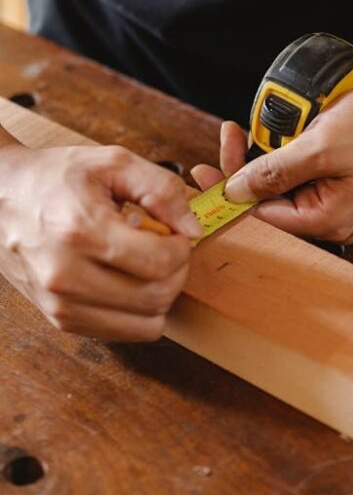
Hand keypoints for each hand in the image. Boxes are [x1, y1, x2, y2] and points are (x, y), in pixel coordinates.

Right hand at [0, 143, 201, 340]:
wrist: (0, 197)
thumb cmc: (55, 177)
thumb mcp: (113, 162)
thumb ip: (161, 189)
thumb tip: (192, 229)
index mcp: (81, 231)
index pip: (159, 263)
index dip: (182, 249)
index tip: (177, 233)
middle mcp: (67, 275)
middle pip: (156, 298)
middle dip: (177, 272)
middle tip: (166, 247)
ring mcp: (60, 304)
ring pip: (145, 324)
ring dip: (160, 296)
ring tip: (145, 264)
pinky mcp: (60, 319)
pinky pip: (122, 333)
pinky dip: (138, 312)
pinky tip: (127, 280)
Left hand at [192, 80, 352, 243]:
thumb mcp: (323, 146)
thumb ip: (275, 171)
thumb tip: (234, 192)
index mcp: (328, 219)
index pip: (262, 216)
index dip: (229, 191)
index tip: (201, 169)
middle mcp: (334, 216)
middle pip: (272, 199)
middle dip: (247, 167)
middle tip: (230, 133)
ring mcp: (342, 197)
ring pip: (287, 181)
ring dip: (270, 153)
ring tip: (263, 124)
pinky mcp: (347, 178)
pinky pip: (307, 169)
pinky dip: (292, 148)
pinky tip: (290, 127)